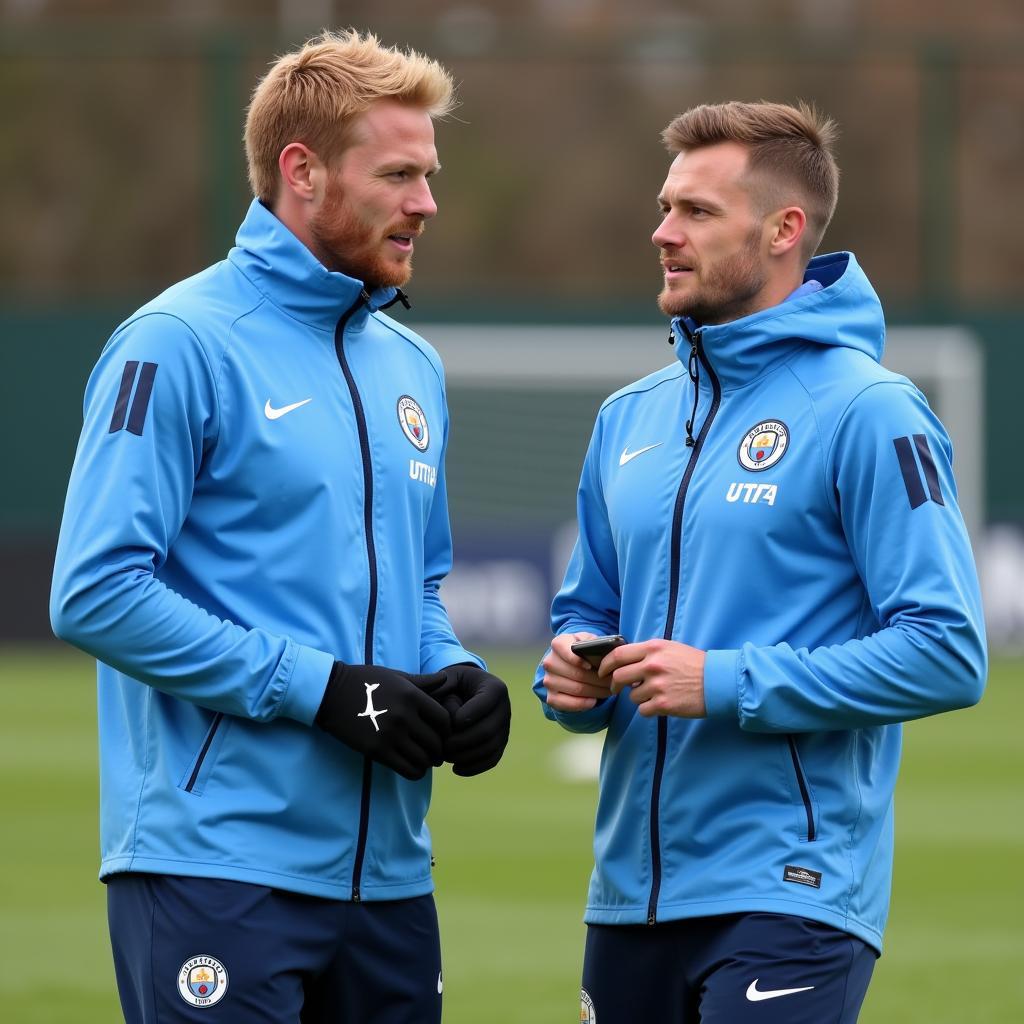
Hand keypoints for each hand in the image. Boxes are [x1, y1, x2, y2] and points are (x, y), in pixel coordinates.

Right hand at [316, 662, 452, 779]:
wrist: (330, 692)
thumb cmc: (365, 681)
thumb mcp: (395, 675)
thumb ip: (422, 681)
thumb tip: (445, 678)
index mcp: (412, 695)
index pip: (444, 720)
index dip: (447, 729)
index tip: (441, 733)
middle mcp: (404, 716)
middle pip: (436, 742)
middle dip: (439, 749)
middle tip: (434, 750)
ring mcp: (391, 735)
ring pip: (424, 759)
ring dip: (427, 762)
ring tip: (423, 758)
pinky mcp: (377, 751)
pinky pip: (408, 770)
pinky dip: (415, 772)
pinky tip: (412, 766)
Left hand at [441, 664, 511, 775]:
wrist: (466, 693)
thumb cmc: (455, 684)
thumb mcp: (449, 678)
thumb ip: (441, 687)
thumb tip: (437, 708)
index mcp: (495, 688)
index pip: (484, 704)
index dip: (466, 716)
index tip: (448, 723)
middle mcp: (505, 708)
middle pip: (487, 731)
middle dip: (462, 741)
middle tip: (443, 746)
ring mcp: (505, 728)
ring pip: (490, 748)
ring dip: (466, 756)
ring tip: (446, 756)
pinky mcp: (501, 744)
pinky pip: (491, 760)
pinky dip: (474, 768)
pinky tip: (456, 768)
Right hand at [541, 632, 613, 711]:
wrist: (571, 664)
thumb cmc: (584, 651)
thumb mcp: (589, 641)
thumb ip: (595, 643)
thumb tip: (608, 653)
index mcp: (558, 644)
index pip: (564, 650)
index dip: (577, 659)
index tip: (590, 666)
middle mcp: (550, 662)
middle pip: (576, 673)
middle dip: (598, 679)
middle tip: (613, 682)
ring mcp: (549, 680)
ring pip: (576, 689)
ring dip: (595, 692)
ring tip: (609, 690)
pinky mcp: (551, 697)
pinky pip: (566, 703)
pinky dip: (581, 704)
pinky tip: (593, 701)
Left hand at [599, 639, 705, 717]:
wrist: (718, 681)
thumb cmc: (694, 664)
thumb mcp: (670, 649)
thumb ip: (647, 653)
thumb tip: (624, 663)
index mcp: (653, 649)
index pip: (618, 655)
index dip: (605, 665)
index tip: (602, 671)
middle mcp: (652, 665)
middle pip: (619, 676)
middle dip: (615, 685)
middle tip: (617, 689)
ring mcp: (657, 685)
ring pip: (632, 696)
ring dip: (638, 697)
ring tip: (656, 694)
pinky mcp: (663, 704)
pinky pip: (643, 710)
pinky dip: (649, 709)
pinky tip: (661, 704)